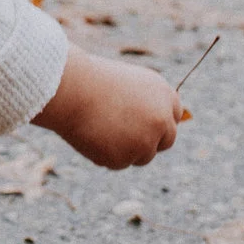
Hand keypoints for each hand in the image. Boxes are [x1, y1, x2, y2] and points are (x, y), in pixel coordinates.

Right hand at [31, 50, 184, 169]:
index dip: (160, 122)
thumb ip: (144, 104)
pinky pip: (118, 163)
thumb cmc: (90, 80)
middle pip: (166, 141)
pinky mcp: (125, 158)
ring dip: (125, 149)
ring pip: (141, 156)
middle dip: (149, 142)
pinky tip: (90, 136)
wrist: (69, 89)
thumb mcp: (125, 84)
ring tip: (98, 128)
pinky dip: (104, 154)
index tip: (148, 126)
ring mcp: (145, 141)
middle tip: (127, 138)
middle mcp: (161, 119)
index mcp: (163, 94)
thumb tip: (149, 126)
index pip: (174, 116)